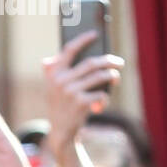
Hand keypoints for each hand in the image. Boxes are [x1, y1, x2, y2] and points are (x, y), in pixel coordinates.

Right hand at [43, 32, 123, 151]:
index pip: (69, 50)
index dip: (83, 40)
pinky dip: (105, 99)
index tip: (95, 34)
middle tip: (118, 63)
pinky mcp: (80, 104)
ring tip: (116, 78)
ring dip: (112, 76)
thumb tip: (47, 60)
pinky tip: (101, 104)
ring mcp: (70, 92)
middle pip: (91, 63)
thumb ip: (51, 74)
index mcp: (53, 74)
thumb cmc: (60, 106)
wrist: (60, 132)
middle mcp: (60, 81)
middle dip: (108, 61)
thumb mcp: (51, 90)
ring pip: (99, 76)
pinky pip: (100, 94)